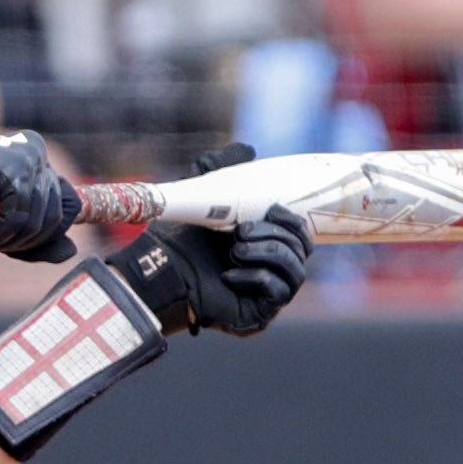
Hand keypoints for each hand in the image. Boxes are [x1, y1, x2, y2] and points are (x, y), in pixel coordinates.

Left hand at [107, 144, 313, 335]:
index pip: (300, 233)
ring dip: (268, 253)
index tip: (273, 208)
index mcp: (266, 243)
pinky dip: (257, 277)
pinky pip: (278, 292)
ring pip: (296, 271)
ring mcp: (268, 295)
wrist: (158, 271)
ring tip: (235, 248)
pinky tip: (228, 273)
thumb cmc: (179, 238)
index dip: (293, 220)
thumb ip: (221, 168)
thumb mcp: (204, 195)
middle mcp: (272, 269)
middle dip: (277, 234)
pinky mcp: (260, 314)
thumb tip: (248, 149)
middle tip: (241, 230)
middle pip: (304, 249)